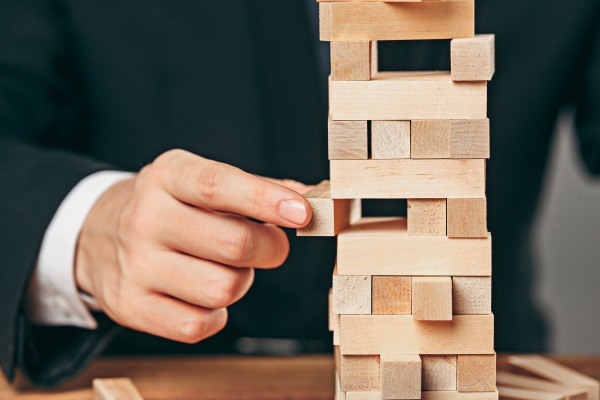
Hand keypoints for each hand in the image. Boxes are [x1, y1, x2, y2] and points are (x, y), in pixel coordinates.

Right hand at [75, 149, 311, 342]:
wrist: (99, 232)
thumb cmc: (170, 206)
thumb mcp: (200, 181)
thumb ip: (256, 188)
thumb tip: (310, 198)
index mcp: (168, 177)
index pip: (218, 187)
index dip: (265, 199)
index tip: (302, 212)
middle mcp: (146, 218)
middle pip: (233, 245)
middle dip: (270, 248)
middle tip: (272, 245)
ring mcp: (135, 264)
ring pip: (222, 289)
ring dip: (240, 282)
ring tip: (226, 268)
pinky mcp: (130, 304)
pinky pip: (197, 325)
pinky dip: (216, 314)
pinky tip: (204, 295)